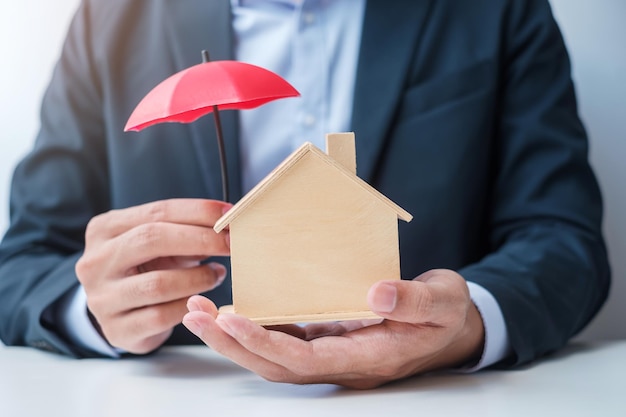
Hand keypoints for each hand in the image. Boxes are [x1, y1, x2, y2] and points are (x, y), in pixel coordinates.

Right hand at [75, 199, 230, 353]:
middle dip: (200, 239)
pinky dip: (189, 306)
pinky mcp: (117, 330)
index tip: (230, 215)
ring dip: (199, 277)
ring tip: (218, 273)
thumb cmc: (146, 269)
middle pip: (152, 239)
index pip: (157, 212)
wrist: (120, 315)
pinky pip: (162, 316)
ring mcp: (102, 298)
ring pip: (159, 283)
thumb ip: (185, 229)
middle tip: (232, 243)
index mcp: (105, 229)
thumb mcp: (158, 244)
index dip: (198, 211)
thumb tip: (229, 221)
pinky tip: (202, 301)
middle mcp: (96, 262)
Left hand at [182, 269, 484, 388]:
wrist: (454, 326)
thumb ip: (412, 299)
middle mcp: (343, 362)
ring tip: (201, 314)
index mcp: (368, 356)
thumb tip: (376, 292)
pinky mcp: (330, 339)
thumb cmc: (447, 313)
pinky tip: (237, 310)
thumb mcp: (442, 302)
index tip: (232, 320)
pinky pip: (287, 340)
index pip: (305, 359)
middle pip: (277, 364)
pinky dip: (257, 328)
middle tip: (195, 316)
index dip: (266, 343)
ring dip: (236, 338)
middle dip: (233, 344)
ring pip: (276, 356)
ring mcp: (335, 353)